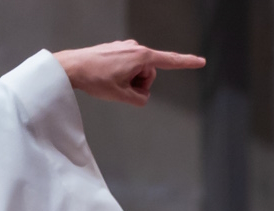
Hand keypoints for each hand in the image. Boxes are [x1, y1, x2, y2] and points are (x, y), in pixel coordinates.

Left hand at [55, 40, 204, 105]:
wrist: (72, 67)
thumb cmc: (95, 78)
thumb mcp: (122, 96)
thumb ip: (140, 99)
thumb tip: (143, 96)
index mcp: (141, 57)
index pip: (170, 61)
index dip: (187, 63)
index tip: (201, 62)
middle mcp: (135, 48)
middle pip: (150, 73)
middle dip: (140, 84)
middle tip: (123, 89)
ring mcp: (125, 48)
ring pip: (138, 71)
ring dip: (130, 81)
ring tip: (113, 83)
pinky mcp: (117, 50)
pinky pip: (128, 67)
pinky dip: (122, 75)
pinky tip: (108, 77)